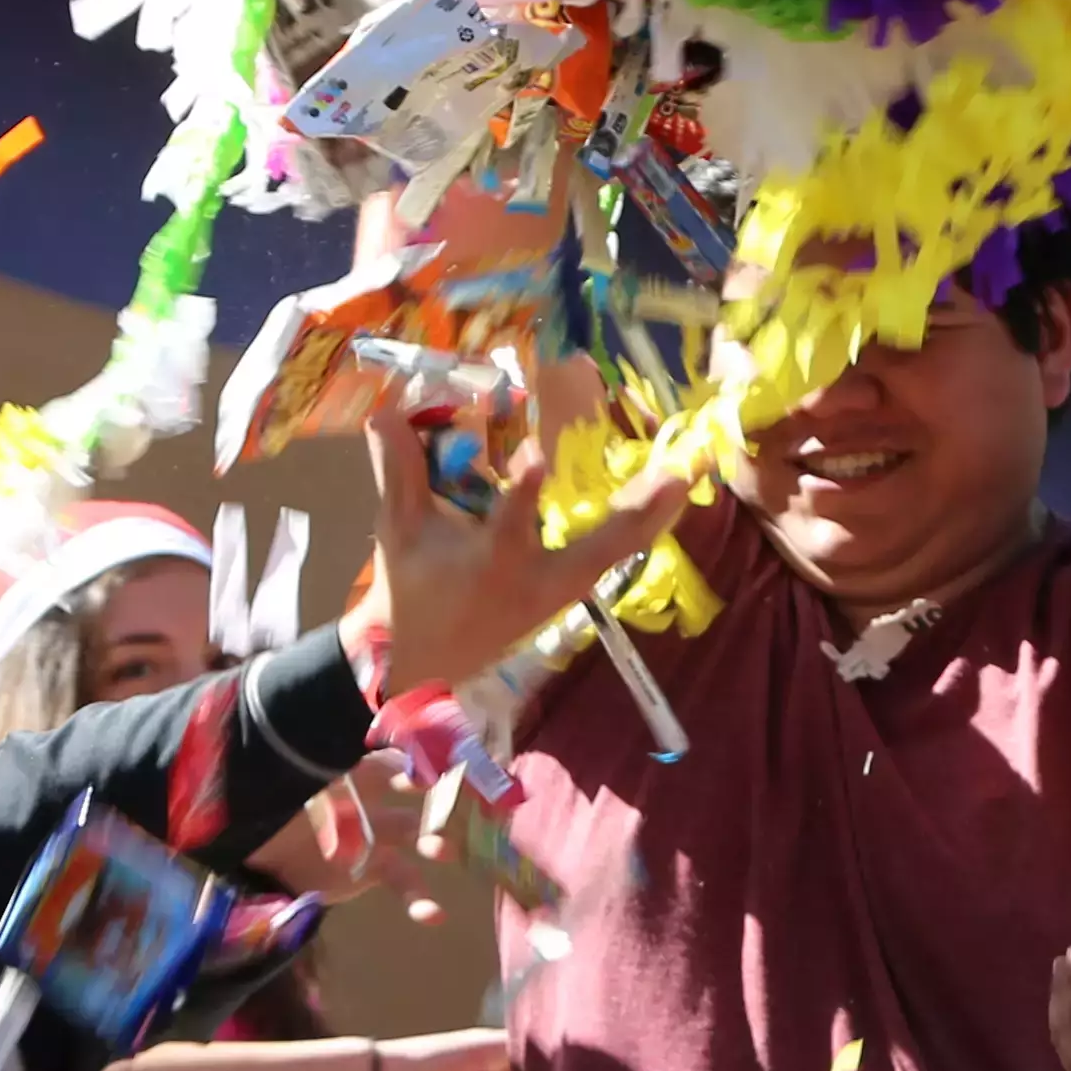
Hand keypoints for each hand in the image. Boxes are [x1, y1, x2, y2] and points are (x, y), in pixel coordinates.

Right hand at [369, 420, 686, 697]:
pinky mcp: (570, 592)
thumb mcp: (400, 530)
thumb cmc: (410, 589)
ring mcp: (560, 591)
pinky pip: (616, 557)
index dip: (521, 492)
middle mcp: (536, 581)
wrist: (422, 659)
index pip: (508, 527)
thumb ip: (398, 470)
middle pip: (599, 550)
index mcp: (489, 564)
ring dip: (654, 514)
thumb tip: (381, 411)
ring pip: (618, 552)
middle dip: (638, 512)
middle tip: (677, 471)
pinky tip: (670, 496)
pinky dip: (642, 525)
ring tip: (689, 473)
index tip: (536, 455)